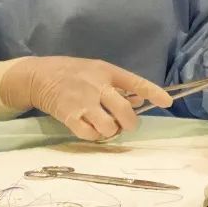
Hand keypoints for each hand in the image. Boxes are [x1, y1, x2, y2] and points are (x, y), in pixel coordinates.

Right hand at [0, 56, 171, 140]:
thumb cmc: (74, 73)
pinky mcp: (69, 116)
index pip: (136, 82)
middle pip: (125, 111)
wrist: (39, 75)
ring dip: (111, 131)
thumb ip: (118, 85)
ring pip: (109, 127)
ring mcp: (83, 102)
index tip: (168, 102)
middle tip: (126, 125)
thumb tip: (140, 99)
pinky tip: (91, 129)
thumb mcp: (98, 70)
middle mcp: (97, 86)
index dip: (154, 92)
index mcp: (107, 72)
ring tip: (106, 127)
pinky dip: (94, 136)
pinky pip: (90, 135)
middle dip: (130, 123)